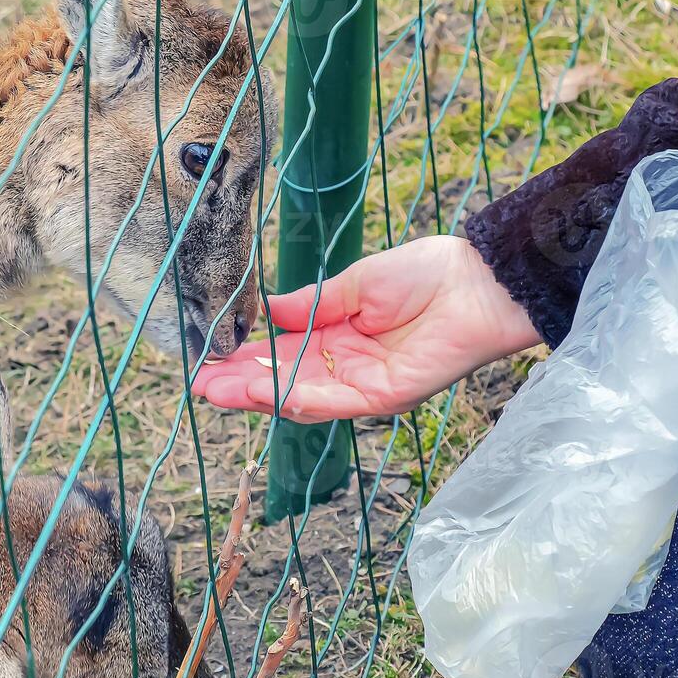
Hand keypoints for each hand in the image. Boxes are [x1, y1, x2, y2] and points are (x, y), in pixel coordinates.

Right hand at [192, 235, 540, 420]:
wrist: (479, 281)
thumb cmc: (428, 273)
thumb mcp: (355, 284)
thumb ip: (311, 303)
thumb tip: (267, 310)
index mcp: (337, 337)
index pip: (281, 355)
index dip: (245, 358)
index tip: (208, 357)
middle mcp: (345, 367)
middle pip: (283, 382)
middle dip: (239, 384)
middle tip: (199, 384)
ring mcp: (363, 385)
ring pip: (300, 397)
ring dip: (258, 395)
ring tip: (218, 389)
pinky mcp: (385, 397)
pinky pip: (334, 403)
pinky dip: (296, 399)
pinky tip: (263, 391)